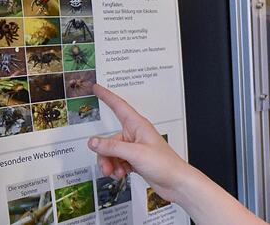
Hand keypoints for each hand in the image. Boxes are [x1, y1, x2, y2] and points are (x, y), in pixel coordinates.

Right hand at [87, 84, 188, 201]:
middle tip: (106, 167)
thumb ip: (112, 148)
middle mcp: (136, 134)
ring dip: (111, 164)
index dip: (107, 96)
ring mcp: (135, 147)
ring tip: (117, 173)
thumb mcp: (135, 154)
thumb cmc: (165, 164)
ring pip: (112, 152)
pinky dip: (117, 168)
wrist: (175, 182)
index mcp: (138, 125)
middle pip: (110, 139)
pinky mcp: (135, 159)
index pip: (119, 106)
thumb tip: (94, 142)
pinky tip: (123, 174)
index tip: (96, 88)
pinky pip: (118, 161)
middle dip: (105, 154)